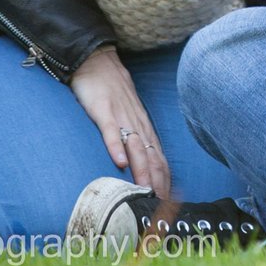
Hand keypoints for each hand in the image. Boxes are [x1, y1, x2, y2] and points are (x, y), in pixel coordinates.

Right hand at [69, 46, 169, 198]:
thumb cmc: (112, 92)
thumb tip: (136, 162)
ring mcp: (121, 116)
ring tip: (143, 191)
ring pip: (136, 146)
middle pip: (152, 156)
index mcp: (143, 127)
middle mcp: (137, 123)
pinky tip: (119, 162)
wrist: (98, 61)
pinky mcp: (104, 110)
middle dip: (157, 181)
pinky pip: (111, 130)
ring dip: (141, 170)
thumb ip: (132, 136)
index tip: (167, 200)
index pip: (159, 157)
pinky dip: (116, 146)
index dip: (165, 179)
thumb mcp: (127, 116)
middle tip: (159, 204)